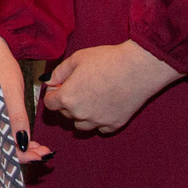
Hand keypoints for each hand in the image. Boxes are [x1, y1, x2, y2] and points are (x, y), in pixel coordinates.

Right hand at [0, 32, 51, 165]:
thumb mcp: (11, 93)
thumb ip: (16, 118)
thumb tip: (23, 144)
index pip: (4, 148)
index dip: (23, 156)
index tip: (41, 155)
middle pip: (5, 147)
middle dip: (26, 153)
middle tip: (45, 152)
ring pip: (6, 140)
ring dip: (24, 145)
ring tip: (41, 147)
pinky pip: (4, 130)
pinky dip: (17, 135)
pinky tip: (28, 136)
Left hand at [42, 40, 181, 133]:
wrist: (138, 68)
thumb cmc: (107, 60)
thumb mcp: (77, 59)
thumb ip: (59, 72)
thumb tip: (49, 82)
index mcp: (68, 97)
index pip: (50, 103)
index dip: (53, 93)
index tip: (61, 86)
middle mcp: (80, 114)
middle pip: (65, 114)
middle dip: (68, 102)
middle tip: (80, 87)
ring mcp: (98, 121)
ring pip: (81, 125)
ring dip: (81, 114)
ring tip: (91, 98)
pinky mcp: (115, 124)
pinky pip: (100, 128)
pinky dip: (99, 120)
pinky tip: (104, 106)